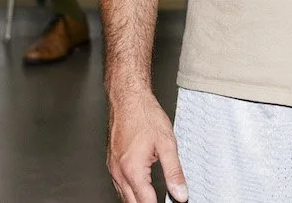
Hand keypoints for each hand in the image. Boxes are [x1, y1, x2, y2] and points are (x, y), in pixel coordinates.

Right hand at [106, 88, 185, 202]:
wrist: (128, 98)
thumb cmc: (145, 115)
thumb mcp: (167, 144)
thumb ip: (174, 172)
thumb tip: (180, 193)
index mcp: (133, 170)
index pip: (146, 202)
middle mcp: (119, 172)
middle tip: (160, 200)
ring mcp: (113, 167)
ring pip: (123, 196)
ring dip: (137, 200)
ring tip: (152, 199)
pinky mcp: (111, 162)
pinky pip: (119, 185)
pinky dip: (129, 191)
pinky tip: (140, 188)